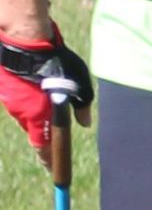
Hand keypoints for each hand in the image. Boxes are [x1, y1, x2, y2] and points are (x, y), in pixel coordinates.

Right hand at [0, 28, 93, 157]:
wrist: (24, 40)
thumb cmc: (56, 62)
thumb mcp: (80, 84)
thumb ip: (82, 106)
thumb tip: (85, 124)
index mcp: (38, 116)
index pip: (41, 146)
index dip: (47, 158)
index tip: (52, 168)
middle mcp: (21, 112)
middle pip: (33, 132)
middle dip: (43, 138)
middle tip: (50, 146)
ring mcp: (10, 101)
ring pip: (26, 115)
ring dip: (36, 114)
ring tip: (47, 109)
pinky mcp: (5, 88)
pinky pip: (19, 100)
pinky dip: (28, 99)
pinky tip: (36, 89)